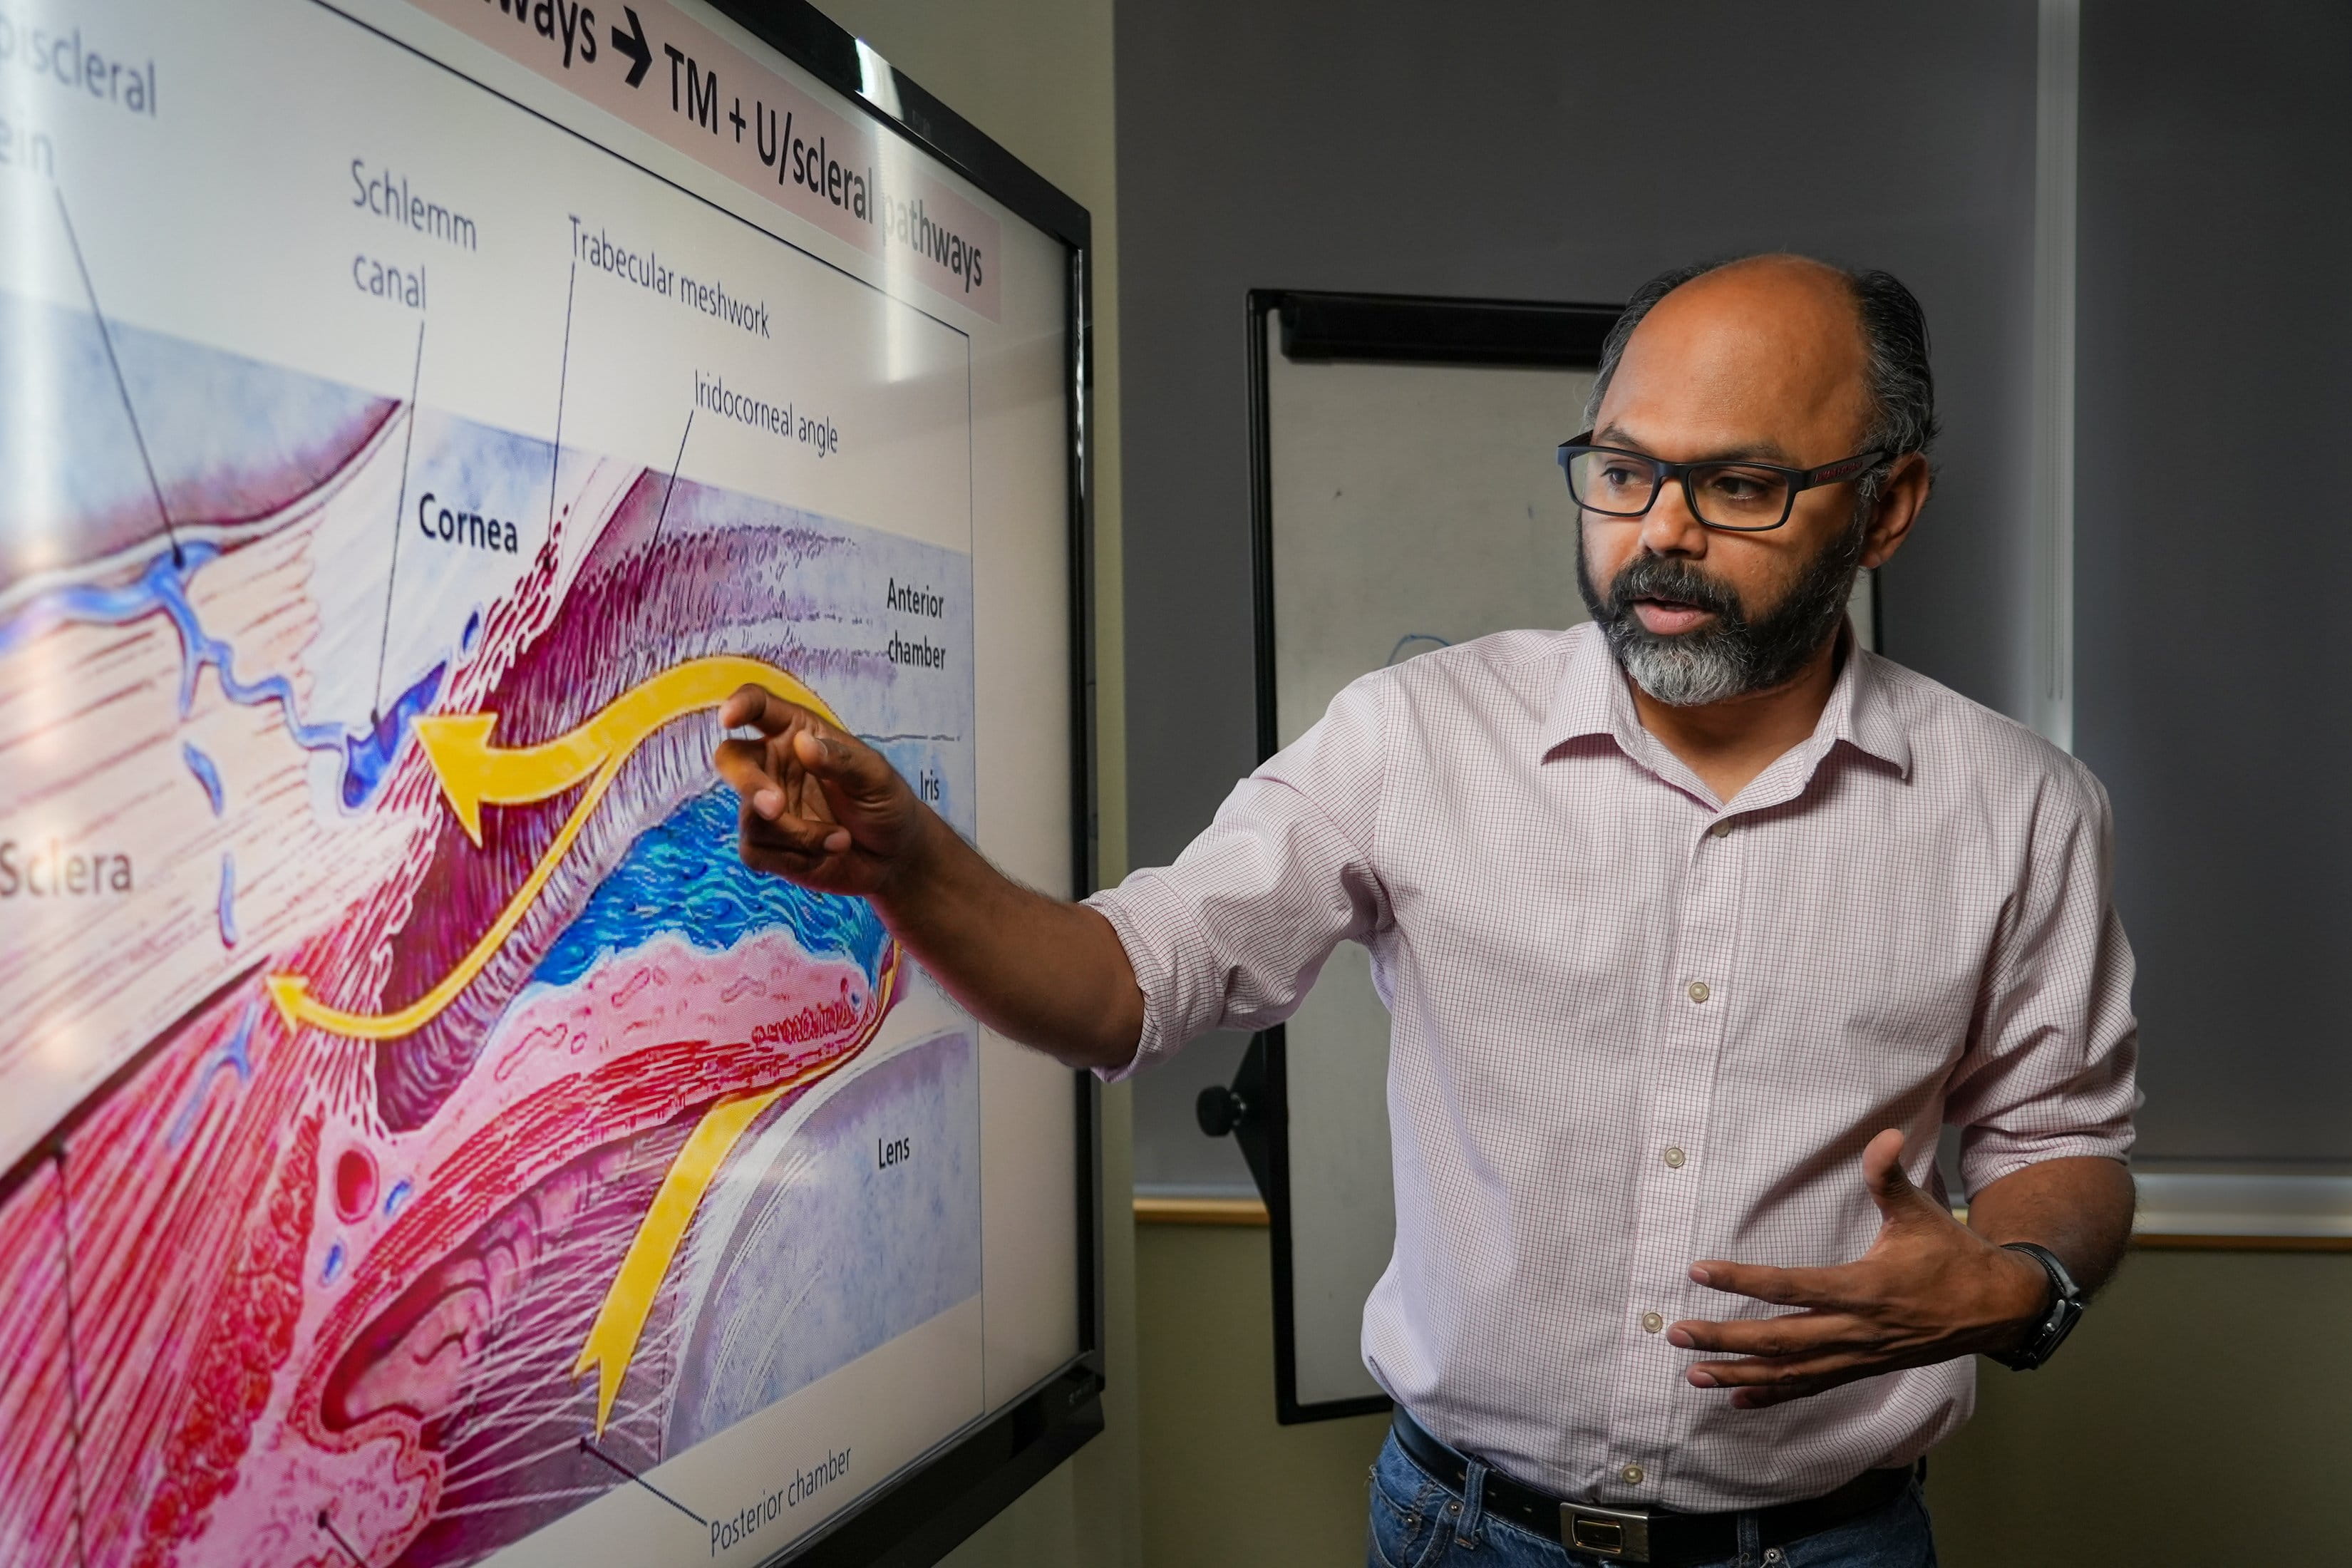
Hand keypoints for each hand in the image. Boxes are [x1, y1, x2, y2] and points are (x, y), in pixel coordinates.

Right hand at [712, 684, 929, 897]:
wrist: (893, 857)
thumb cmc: (885, 803)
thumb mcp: (876, 777)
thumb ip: (842, 760)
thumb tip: (803, 744)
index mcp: (797, 734)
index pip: (759, 707)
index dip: (740, 704)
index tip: (729, 717)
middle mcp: (773, 765)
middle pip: (731, 759)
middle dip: (748, 783)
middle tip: (775, 806)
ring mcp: (764, 806)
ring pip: (751, 816)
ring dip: (798, 834)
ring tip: (842, 840)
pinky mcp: (764, 845)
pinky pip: (755, 851)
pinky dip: (794, 857)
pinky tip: (827, 852)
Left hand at [1667, 1129, 2051, 1408]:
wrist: (1995, 1307)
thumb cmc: (1951, 1254)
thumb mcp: (1920, 1212)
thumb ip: (1891, 1177)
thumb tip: (1886, 1136)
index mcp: (1864, 1289)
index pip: (1791, 1287)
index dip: (1743, 1281)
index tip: (1700, 1272)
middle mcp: (1856, 1330)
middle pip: (1779, 1340)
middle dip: (1726, 1339)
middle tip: (1678, 1334)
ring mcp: (1858, 1356)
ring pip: (1790, 1372)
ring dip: (1740, 1373)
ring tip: (1693, 1374)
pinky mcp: (1862, 1369)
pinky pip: (1812, 1387)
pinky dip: (1774, 1395)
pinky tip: (1738, 1398)